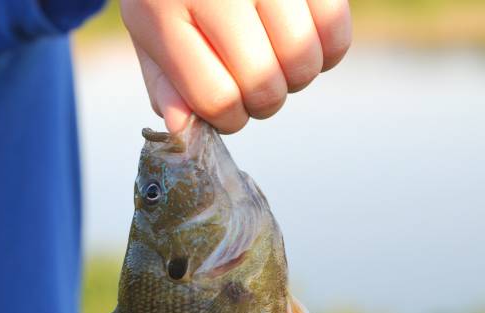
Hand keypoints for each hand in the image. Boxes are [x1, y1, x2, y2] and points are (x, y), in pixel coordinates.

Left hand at [120, 0, 351, 133]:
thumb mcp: (149, 26)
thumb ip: (163, 81)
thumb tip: (184, 128)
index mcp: (164, 9)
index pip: (215, 98)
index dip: (229, 119)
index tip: (229, 109)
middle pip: (263, 84)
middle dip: (265, 103)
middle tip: (257, 88)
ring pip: (302, 59)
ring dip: (297, 78)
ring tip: (281, 63)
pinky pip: (335, 25)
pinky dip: (329, 50)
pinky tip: (309, 41)